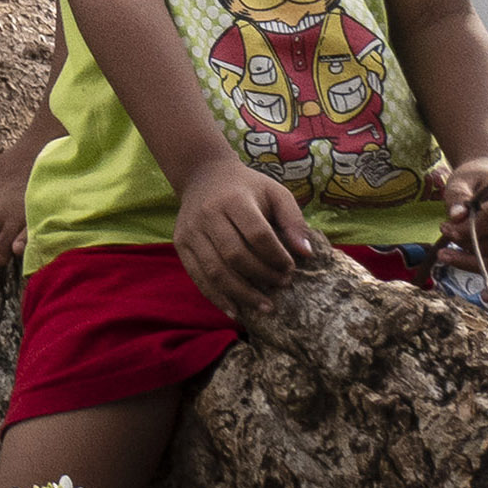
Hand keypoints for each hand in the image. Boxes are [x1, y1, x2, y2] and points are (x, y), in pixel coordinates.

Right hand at [170, 161, 316, 314]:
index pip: (257, 234)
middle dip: (262, 276)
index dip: (277, 257)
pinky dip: (217, 297)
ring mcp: (191, 230)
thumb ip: (294, 220)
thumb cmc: (247, 188)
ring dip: (242, 294)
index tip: (291, 269)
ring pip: (215, 270)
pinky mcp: (181, 244)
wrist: (203, 175)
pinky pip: (198, 276)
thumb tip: (307, 254)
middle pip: (235, 255)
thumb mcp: (275, 193)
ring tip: (266, 307)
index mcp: (234, 200)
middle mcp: (208, 214)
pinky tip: (236, 311)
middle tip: (282, 286)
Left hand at [438, 154, 487, 291]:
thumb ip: (458, 196)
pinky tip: (486, 298)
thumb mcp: (462, 179)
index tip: (444, 228)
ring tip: (446, 258)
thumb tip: (456, 217)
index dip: (468, 228)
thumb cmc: (478, 181)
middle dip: (466, 247)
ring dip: (473, 265)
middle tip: (442, 243)